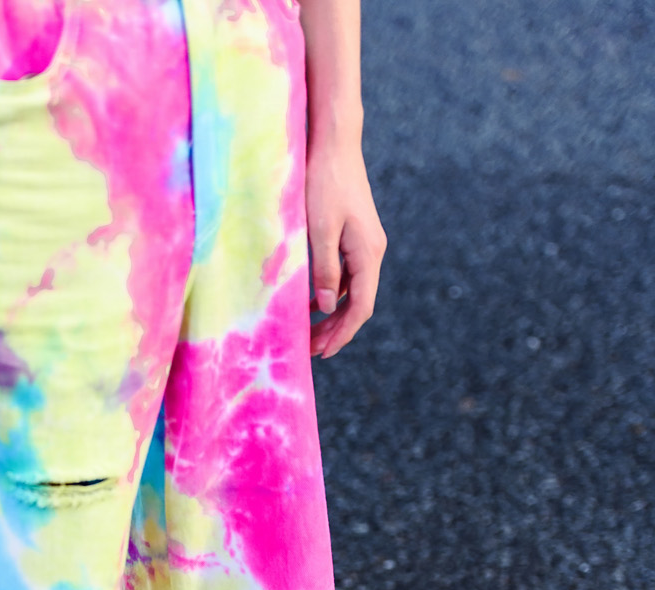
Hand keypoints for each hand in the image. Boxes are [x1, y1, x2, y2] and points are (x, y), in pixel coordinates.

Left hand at [306, 140, 386, 358]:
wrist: (334, 144)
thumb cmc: (323, 183)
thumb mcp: (320, 230)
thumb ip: (325, 270)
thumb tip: (330, 306)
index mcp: (369, 253)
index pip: (362, 307)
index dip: (343, 333)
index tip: (323, 353)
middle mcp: (373, 252)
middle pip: (359, 303)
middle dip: (337, 330)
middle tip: (312, 351)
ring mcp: (365, 245)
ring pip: (354, 292)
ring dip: (334, 315)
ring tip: (311, 333)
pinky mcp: (355, 237)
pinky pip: (347, 276)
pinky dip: (332, 294)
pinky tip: (313, 303)